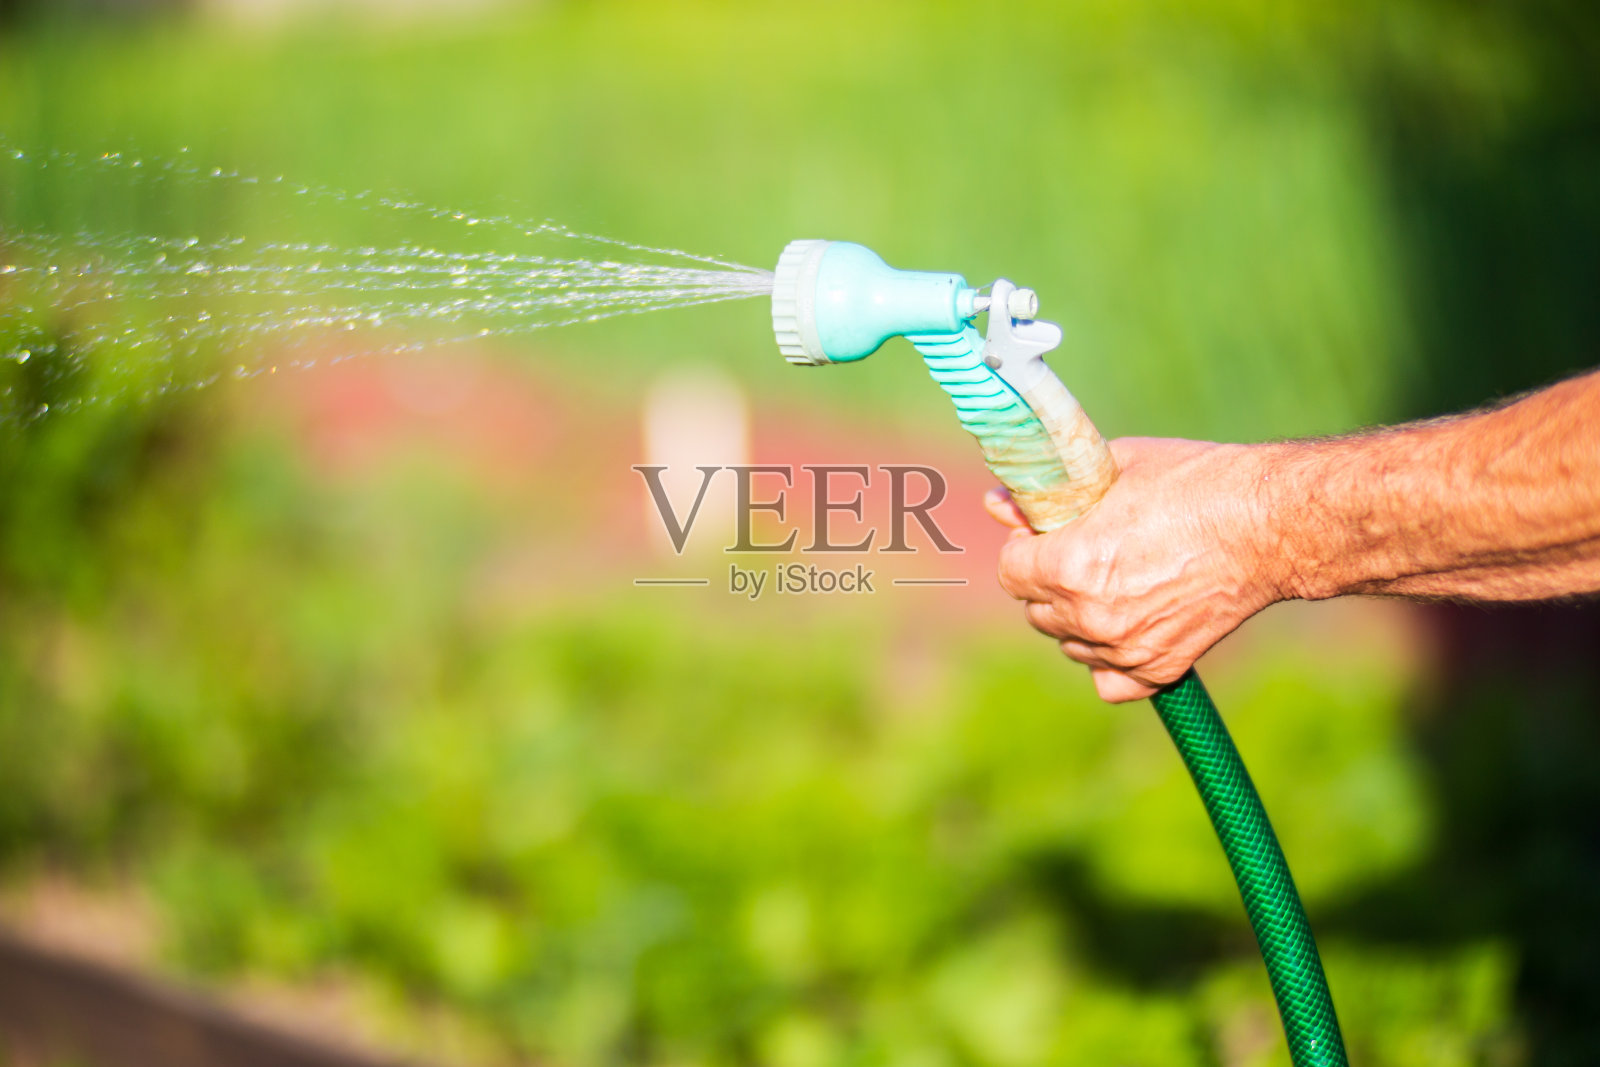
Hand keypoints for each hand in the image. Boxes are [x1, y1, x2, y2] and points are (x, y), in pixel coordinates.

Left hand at [986, 437, 1282, 702]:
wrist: (1267, 523)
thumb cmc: (1189, 482)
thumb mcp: (1110, 468)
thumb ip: (1048, 491)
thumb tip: (996, 502)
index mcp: (1069, 565)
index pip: (1010, 573)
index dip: (1025, 549)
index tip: (1048, 536)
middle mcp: (1090, 615)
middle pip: (1036, 611)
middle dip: (1050, 582)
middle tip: (1087, 552)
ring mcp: (1125, 648)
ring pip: (1070, 644)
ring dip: (1078, 619)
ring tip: (1116, 580)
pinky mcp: (1160, 668)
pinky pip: (1109, 681)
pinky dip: (1111, 660)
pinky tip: (1128, 625)